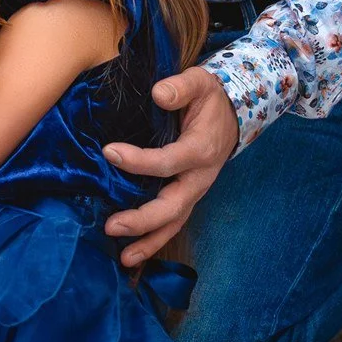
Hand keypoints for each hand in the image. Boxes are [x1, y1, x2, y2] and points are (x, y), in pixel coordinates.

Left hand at [103, 67, 238, 266]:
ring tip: (123, 258)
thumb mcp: (199, 82)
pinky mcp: (187, 198)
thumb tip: (159, 94)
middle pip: (173, 206)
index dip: (139, 161)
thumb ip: (180, 87)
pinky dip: (153, 241)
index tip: (109, 152)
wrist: (232, 114)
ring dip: (149, 242)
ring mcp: (194, 191)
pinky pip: (171, 224)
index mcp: (201, 150)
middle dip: (143, 220)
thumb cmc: (209, 98)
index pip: (168, 161)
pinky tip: (131, 254)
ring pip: (173, 223)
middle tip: (112, 226)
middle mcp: (199, 178)